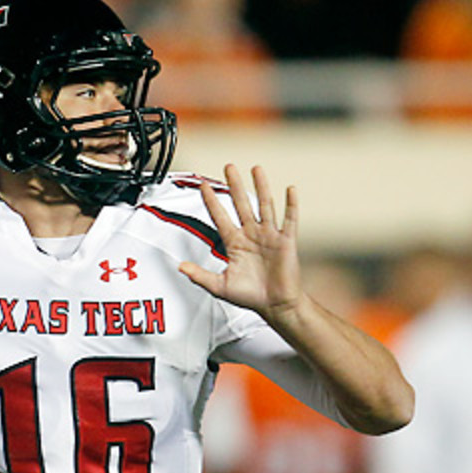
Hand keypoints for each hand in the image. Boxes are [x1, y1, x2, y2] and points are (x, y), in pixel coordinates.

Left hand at [179, 164, 303, 323]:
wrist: (275, 306)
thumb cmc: (249, 296)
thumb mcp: (219, 286)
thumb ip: (200, 275)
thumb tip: (180, 267)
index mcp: (235, 243)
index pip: (220, 217)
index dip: (212, 201)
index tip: (203, 185)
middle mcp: (251, 235)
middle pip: (241, 204)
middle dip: (234, 185)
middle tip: (228, 167)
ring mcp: (269, 236)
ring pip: (264, 205)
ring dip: (260, 187)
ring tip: (255, 169)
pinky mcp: (286, 241)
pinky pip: (289, 219)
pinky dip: (291, 204)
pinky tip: (289, 189)